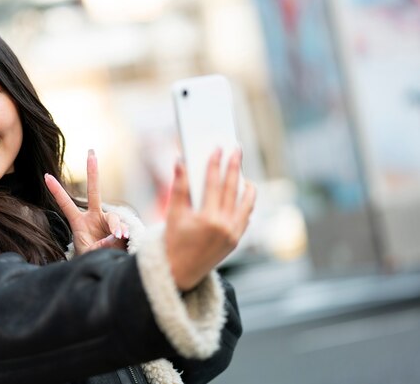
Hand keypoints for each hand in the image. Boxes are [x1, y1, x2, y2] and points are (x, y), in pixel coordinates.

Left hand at [44, 150, 128, 254]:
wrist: (102, 267)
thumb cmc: (90, 259)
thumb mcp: (89, 255)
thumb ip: (100, 245)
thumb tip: (116, 235)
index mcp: (79, 222)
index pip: (66, 204)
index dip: (57, 191)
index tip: (46, 176)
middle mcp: (93, 217)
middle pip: (93, 192)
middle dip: (93, 172)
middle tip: (91, 153)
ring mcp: (107, 222)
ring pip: (113, 218)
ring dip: (116, 226)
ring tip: (118, 237)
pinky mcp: (120, 229)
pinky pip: (123, 227)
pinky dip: (123, 233)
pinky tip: (123, 239)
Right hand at [165, 148, 255, 290]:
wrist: (181, 272)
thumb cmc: (174, 240)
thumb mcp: (173, 213)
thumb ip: (178, 186)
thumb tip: (181, 160)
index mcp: (207, 219)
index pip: (214, 184)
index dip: (215, 164)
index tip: (217, 148)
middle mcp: (224, 226)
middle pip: (233, 188)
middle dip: (234, 166)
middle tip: (235, 149)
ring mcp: (234, 234)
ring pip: (246, 202)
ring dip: (246, 184)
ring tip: (241, 170)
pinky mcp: (237, 239)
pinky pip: (246, 215)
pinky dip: (245, 201)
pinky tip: (241, 191)